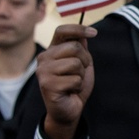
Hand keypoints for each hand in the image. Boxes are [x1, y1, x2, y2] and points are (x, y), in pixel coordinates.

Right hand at [37, 24, 96, 138]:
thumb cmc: (75, 85)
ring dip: (81, 75)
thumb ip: (80, 48)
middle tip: (79, 73)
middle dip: (85, 61)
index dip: (79, 29)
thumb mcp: (81, 63)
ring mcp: (43, 71)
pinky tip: (70, 91)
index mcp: (52, 50)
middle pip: (74, 47)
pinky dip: (78, 86)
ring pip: (75, 63)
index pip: (62, 31)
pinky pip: (75, 79)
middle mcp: (44, 58)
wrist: (69, 109)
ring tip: (73, 83)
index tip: (94, 33)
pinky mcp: (47, 84)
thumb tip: (84, 33)